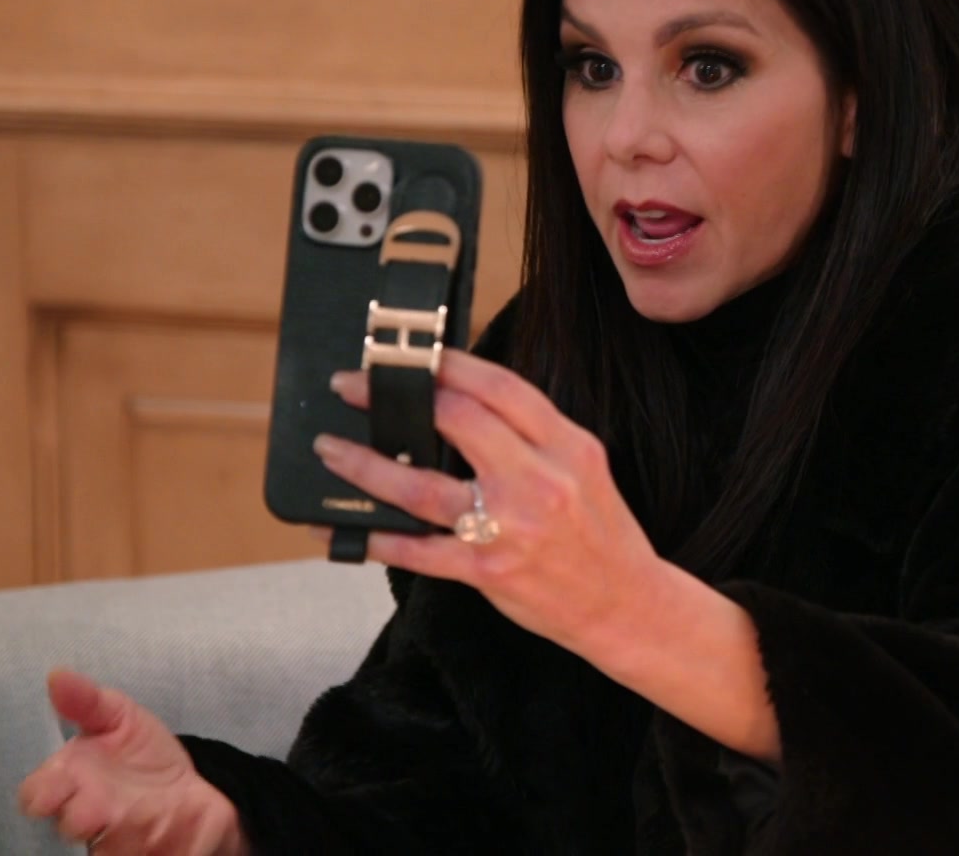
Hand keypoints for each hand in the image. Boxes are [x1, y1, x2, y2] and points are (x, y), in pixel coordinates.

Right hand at [18, 669, 248, 855]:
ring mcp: (116, 841)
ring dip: (126, 833)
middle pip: (69, 825)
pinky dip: (161, 846)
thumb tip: (56, 675)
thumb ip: (87, 700)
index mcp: (70, 780)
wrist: (189, 790)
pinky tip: (170, 832)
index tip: (57, 787)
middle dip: (80, 818)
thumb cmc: (141, 754)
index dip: (42, 793)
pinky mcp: (146, 853)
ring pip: (108, 847)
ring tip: (148, 815)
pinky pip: (146, 854)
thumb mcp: (120, 717)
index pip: (37, 794)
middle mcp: (87, 817)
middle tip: (98, 808)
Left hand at [314, 349, 664, 660]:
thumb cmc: (600, 533)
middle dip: (395, 399)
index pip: (499, 388)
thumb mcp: (582, 467)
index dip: (447, 365)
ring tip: (332, 450)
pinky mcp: (488, 571)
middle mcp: (539, 480)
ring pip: (421, 487)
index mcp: (566, 445)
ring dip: (366, 466)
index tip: (409, 355)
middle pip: (457, 422)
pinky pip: (419, 551)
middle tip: (353, 387)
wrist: (625, 604)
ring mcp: (510, 527)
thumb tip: (462, 402)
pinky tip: (346, 531)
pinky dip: (377, 539)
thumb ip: (532, 435)